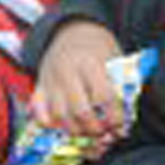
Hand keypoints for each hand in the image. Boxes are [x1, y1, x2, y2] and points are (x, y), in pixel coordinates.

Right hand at [31, 22, 130, 139]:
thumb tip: (125, 122)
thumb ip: (121, 86)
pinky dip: (52, 125)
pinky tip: (67, 127)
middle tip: (105, 134)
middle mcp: (67, 72)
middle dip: (96, 129)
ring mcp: (50, 81)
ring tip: (89, 134)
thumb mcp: (115, 58)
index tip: (120, 126)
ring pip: (60, 117)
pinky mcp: (39, 87)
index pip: (103, 97)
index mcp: (90, 63)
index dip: (114, 117)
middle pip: (80, 111)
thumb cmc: (98, 48)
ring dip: (77, 131)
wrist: (71, 30)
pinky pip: (40, 113)